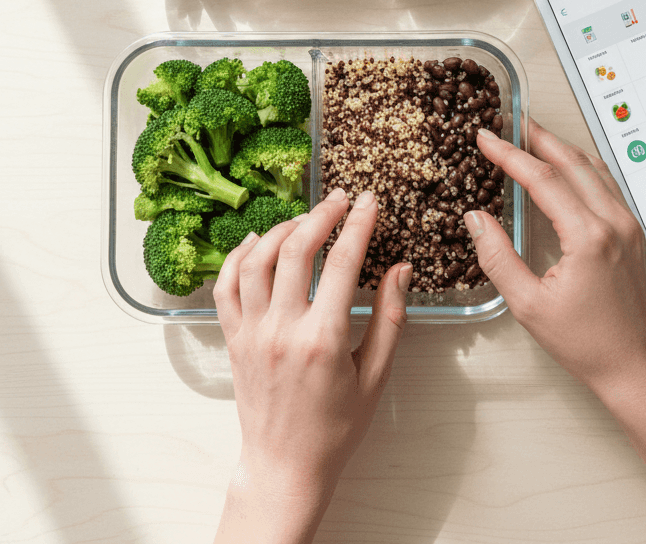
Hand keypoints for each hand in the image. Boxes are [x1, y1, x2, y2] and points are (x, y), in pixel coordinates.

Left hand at [213, 189, 410, 543]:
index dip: (359, 224)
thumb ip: (389, 318)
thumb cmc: (335, 427)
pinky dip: (238, 256)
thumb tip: (401, 270)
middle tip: (340, 198)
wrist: (285, 465)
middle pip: (296, 250)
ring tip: (305, 218)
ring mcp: (251, 333)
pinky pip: (225, 286)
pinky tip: (257, 241)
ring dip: (281, 229)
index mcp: (322, 339)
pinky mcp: (233, 340)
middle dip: (321, 215)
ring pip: (256, 260)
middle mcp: (282, 330)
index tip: (370, 202)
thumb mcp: (374, 375)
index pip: (342, 262)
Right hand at [467, 123, 645, 542]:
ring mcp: (628, 224)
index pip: (543, 179)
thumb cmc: (587, 344)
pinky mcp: (633, 231)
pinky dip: (581, 165)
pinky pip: (606, 183)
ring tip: (532, 136)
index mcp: (588, 237)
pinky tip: (565, 166)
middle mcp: (614, 222)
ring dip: (561, 147)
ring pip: (593, 167)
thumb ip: (498, 256)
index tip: (486, 137)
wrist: (637, 366)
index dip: (510, 154)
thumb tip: (476, 218)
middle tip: (508, 121)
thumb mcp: (529, 306)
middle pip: (572, 161)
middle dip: (537, 137)